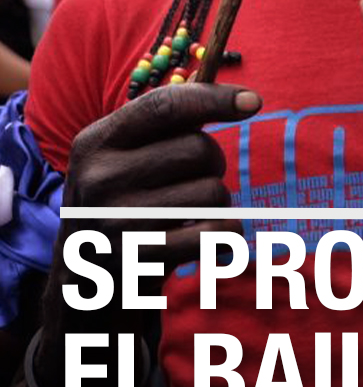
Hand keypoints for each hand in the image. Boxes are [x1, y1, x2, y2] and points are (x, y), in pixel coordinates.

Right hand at [49, 83, 258, 330]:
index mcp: (94, 142)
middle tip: (188, 185)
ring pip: (215, 191)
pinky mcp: (141, 258)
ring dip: (217, 204)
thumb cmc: (123, 208)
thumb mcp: (123, 161)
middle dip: (212, 165)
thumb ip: (169, 126)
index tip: (253, 101)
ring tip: (184, 217)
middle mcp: (98, 177)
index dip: (214, 99)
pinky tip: (203, 240)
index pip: (164, 107)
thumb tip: (243, 98)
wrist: (85, 287)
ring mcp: (115, 219)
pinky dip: (226, 236)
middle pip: (200, 148)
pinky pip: (219, 231)